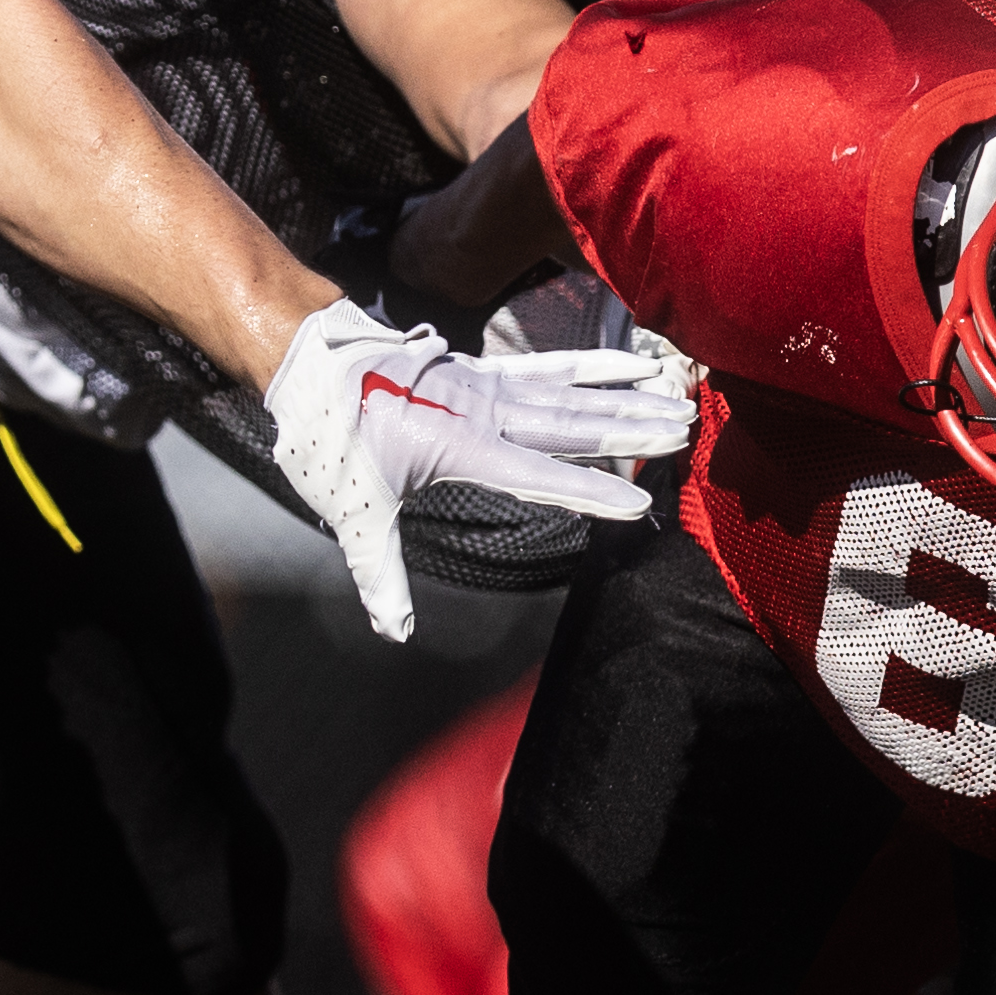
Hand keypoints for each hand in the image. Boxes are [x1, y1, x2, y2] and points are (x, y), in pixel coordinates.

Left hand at [262, 298, 691, 640]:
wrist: (309, 362)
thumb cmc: (331, 439)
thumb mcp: (351, 512)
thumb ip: (379, 573)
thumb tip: (394, 632)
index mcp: (459, 446)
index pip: (537, 474)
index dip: (588, 491)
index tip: (638, 503)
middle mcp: (483, 411)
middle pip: (570, 423)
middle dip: (629, 430)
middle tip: (685, 431)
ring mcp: (487, 386)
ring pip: (569, 391)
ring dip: (624, 396)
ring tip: (677, 396)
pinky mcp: (484, 371)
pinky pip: (549, 368)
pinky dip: (591, 364)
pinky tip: (630, 362)